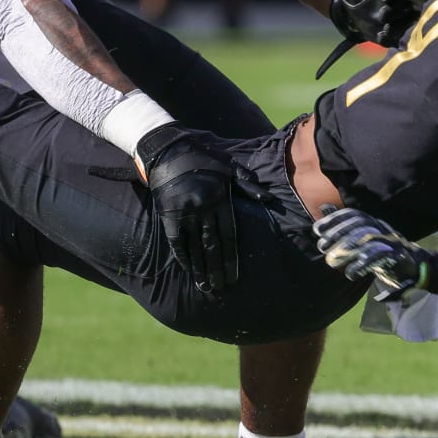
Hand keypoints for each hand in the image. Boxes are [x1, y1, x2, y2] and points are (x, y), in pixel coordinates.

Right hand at [136, 123, 239, 294]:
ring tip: (205, 286)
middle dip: (217, 269)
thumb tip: (269, 198)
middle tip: (221, 288)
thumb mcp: (229, 166)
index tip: (234, 276)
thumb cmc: (203, 158)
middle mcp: (203, 207)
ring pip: (194, 246)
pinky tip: (188, 268)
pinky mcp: (168, 213)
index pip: (228, 236)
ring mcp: (184, 211)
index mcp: (220, 198)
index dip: (231, 258)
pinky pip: (176, 240)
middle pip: (212, 245)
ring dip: (200, 268)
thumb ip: (247, 185)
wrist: (168, 149)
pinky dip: (182, 255)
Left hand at [313, 205, 430, 295]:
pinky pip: (379, 257)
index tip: (317, 230)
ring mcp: (391, 241)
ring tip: (331, 262)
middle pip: (359, 225)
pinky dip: (362, 265)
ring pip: (368, 240)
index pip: (354, 215)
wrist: (410, 266)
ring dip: (347, 251)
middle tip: (321, 247)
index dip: (335, 220)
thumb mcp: (361, 238)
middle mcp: (382, 227)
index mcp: (373, 222)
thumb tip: (325, 207)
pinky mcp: (397, 256)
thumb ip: (344, 223)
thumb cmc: (381, 250)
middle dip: (338, 234)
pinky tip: (350, 274)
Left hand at [328, 0, 416, 48]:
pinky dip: (392, 37)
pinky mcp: (395, 32)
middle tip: (383, 11)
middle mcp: (401, 1)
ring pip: (406, 21)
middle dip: (396, 9)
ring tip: (383, 27)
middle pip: (405, 5)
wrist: (349, 8)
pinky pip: (399, 35)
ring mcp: (400, 17)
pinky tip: (381, 35)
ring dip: (396, 25)